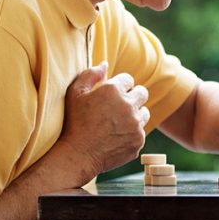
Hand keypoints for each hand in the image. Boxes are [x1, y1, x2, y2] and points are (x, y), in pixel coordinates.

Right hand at [58, 62, 149, 179]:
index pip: (128, 79)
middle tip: (118, 107)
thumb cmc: (74, 123)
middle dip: (133, 97)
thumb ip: (90, 74)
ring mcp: (136, 124)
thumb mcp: (75, 94)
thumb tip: (105, 63)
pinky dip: (132, 133)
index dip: (119, 86)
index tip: (110, 96)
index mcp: (114, 90)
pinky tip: (116, 137)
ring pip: (144, 113)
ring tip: (117, 123)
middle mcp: (129, 105)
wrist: (77, 156)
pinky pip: (141, 132)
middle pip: (142, 93)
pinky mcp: (138, 140)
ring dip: (134, 115)